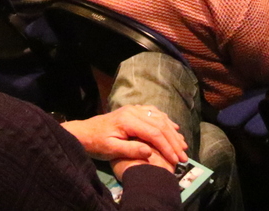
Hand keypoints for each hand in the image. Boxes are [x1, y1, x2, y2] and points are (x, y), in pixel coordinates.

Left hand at [62, 104, 187, 173]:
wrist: (84, 132)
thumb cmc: (97, 143)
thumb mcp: (112, 150)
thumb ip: (131, 150)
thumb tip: (150, 152)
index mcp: (128, 120)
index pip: (154, 133)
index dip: (167, 147)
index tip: (176, 160)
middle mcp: (133, 111)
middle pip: (160, 124)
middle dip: (173, 141)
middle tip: (184, 156)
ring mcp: (134, 109)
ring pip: (159, 117)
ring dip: (172, 131)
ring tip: (182, 145)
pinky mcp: (134, 110)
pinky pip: (154, 113)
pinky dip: (166, 121)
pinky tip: (173, 128)